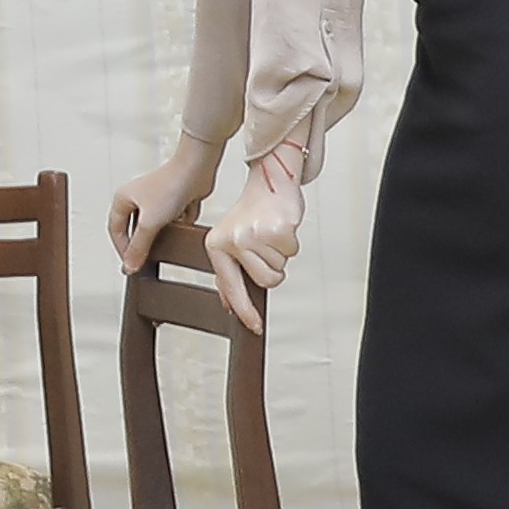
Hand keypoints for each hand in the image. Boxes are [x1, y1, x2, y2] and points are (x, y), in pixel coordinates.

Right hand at [107, 139, 219, 274]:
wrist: (196, 170)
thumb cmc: (170, 185)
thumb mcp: (149, 223)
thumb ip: (139, 247)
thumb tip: (129, 265)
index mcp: (123, 198)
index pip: (115, 230)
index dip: (121, 248)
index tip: (131, 265)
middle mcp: (137, 198)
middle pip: (133, 230)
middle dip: (141, 244)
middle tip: (145, 260)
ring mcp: (155, 200)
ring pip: (153, 227)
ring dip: (160, 235)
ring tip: (165, 243)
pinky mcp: (173, 203)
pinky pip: (171, 223)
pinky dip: (176, 227)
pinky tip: (180, 227)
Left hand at [200, 133, 319, 320]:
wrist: (268, 182)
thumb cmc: (250, 214)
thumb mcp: (230, 241)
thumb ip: (228, 272)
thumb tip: (229, 305)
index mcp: (217, 245)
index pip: (231, 286)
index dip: (244, 310)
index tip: (254, 326)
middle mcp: (233, 240)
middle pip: (265, 281)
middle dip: (272, 269)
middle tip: (265, 249)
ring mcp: (254, 235)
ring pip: (279, 268)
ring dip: (280, 254)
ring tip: (270, 235)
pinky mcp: (276, 229)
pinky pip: (291, 252)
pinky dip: (290, 243)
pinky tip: (279, 228)